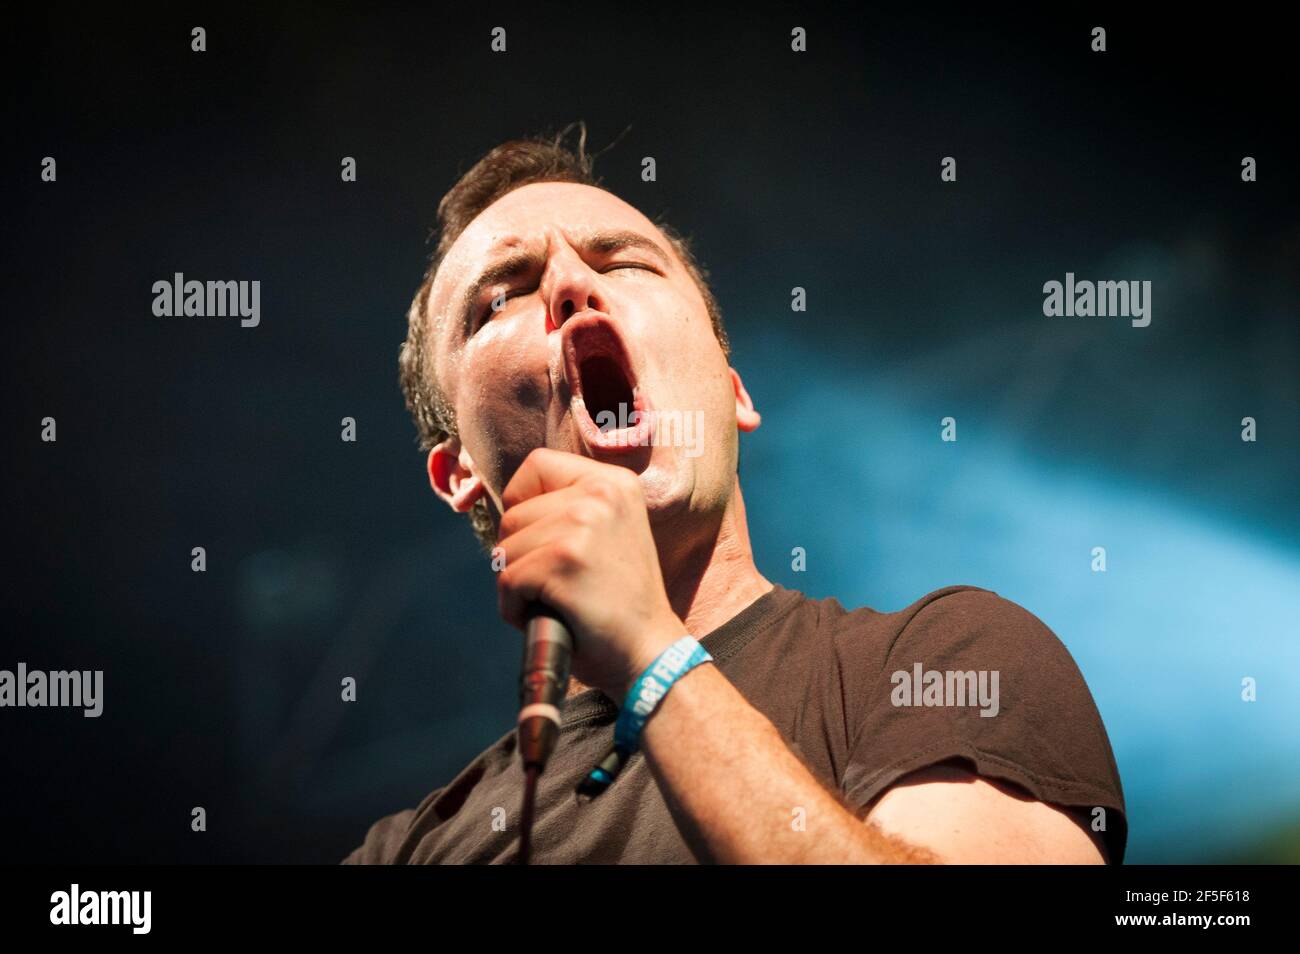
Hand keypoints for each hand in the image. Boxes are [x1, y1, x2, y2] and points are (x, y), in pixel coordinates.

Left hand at [495, 448, 687, 702]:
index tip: (537, 536)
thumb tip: (507, 504)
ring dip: (517, 584)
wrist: (648, 652)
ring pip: (505, 549)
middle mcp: (601, 493)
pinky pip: (506, 580)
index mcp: (614, 482)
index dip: (522, 501)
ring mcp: (582, 525)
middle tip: (555, 583)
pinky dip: (513, 608)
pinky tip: (546, 616)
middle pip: (513, 513)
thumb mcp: (609, 533)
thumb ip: (570, 508)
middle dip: (519, 554)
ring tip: (554, 601)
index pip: (537, 464)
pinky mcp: (562, 560)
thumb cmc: (620, 602)